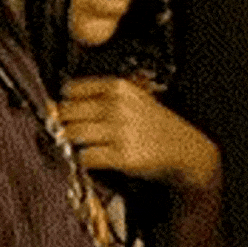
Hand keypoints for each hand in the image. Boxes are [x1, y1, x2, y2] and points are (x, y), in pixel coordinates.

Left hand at [58, 77, 219, 189]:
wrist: (184, 148)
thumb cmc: (155, 124)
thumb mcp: (135, 98)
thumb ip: (104, 97)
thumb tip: (63, 103)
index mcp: (120, 88)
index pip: (74, 89)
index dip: (66, 101)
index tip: (64, 109)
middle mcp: (118, 106)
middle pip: (69, 111)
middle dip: (64, 121)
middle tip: (66, 128)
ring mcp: (120, 131)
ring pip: (74, 133)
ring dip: (70, 140)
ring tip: (79, 142)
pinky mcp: (122, 156)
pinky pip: (86, 156)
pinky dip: (84, 158)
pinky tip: (93, 156)